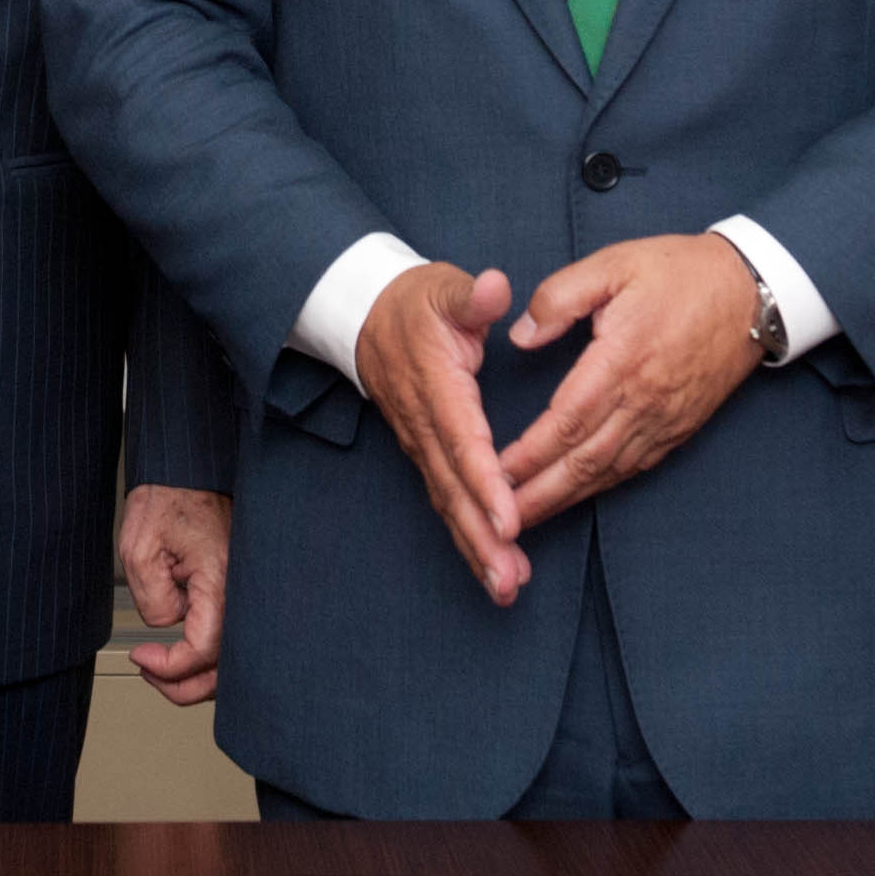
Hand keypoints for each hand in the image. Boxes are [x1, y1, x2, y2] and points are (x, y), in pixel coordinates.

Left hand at [116, 484, 232, 704]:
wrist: (188, 472)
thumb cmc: (167, 499)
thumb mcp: (140, 548)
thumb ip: (152, 599)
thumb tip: (166, 626)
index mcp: (220, 580)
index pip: (203, 651)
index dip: (169, 667)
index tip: (141, 657)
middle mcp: (239, 592)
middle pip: (225, 667)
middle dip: (184, 686)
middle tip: (150, 675)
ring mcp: (242, 594)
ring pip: (230, 658)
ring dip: (196, 675)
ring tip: (159, 667)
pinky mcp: (238, 592)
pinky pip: (228, 636)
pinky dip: (206, 656)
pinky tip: (179, 651)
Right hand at [355, 261, 526, 603]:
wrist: (365, 317)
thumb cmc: (413, 304)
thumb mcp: (441, 288)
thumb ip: (469, 295)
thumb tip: (494, 288)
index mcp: (435, 385)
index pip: (461, 440)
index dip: (484, 481)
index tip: (508, 517)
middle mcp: (424, 425)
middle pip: (452, 488)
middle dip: (480, 536)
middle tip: (508, 577)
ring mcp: (420, 445)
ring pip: (447, 503)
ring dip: (475, 548)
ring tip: (506, 587)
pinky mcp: (424, 456)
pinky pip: (446, 502)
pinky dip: (468, 538)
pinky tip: (494, 569)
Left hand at [492, 233, 765, 527]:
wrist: (751, 292)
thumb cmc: (680, 272)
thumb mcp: (614, 264)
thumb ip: (561, 296)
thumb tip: (521, 336)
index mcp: (623, 359)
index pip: (565, 421)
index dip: (528, 454)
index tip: (492, 473)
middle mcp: (644, 400)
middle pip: (582, 461)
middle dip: (537, 494)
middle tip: (497, 520)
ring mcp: (664, 420)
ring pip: (606, 472)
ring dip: (563, 499)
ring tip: (524, 519)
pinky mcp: (678, 428)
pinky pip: (632, 467)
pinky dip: (598, 487)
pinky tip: (573, 496)